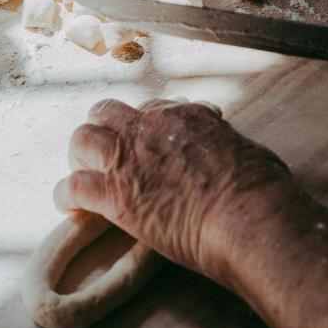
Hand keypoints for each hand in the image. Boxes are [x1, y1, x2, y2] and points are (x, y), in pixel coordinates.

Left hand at [54, 99, 295, 289]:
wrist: (249, 217)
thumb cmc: (261, 191)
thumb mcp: (249, 151)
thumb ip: (227, 146)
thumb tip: (232, 150)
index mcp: (185, 116)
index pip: (152, 109)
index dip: (144, 128)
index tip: (145, 145)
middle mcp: (151, 128)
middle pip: (107, 113)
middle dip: (102, 131)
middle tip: (105, 155)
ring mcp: (129, 159)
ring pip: (82, 140)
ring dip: (80, 157)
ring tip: (83, 175)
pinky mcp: (116, 195)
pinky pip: (73, 186)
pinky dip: (67, 196)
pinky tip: (70, 206)